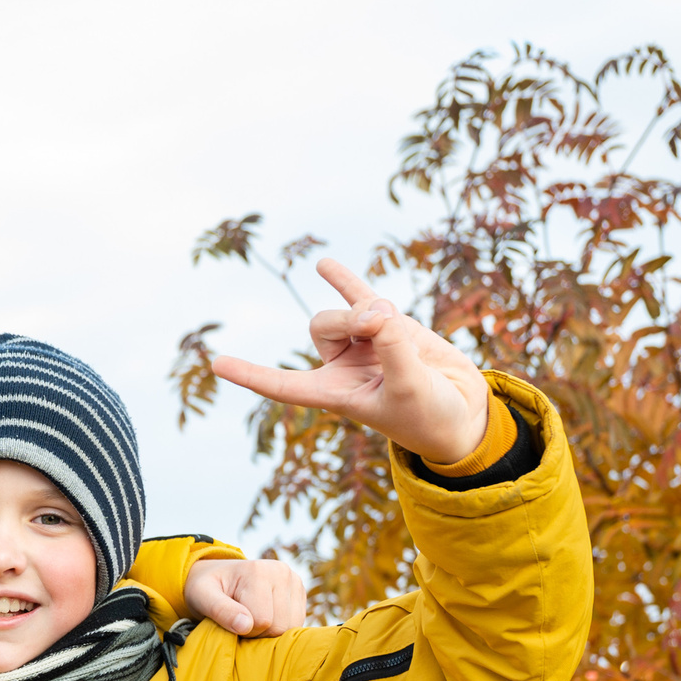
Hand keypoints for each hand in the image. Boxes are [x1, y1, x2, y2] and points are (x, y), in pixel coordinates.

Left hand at [185, 557, 305, 637]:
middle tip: (240, 621)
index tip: (230, 619)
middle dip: (257, 632)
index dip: (244, 630)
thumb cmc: (206, 588)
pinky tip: (264, 618)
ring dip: (269, 632)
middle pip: (279, 626)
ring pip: (291, 628)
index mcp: (259, 571)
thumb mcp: (202, 597)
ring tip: (251, 618)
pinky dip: (279, 629)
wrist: (217, 576)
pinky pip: (296, 625)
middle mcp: (283, 572)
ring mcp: (295, 581)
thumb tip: (245, 626)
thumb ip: (220, 610)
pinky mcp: (300, 592)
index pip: (262, 621)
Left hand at [211, 260, 489, 463]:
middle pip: (320, 327)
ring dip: (365, 308)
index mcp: (334, 394)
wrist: (463, 410)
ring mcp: (364, 342)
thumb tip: (375, 309)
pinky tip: (322, 264)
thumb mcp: (409, 386)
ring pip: (343, 311)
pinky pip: (357, 294)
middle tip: (381, 328)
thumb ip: (392, 346)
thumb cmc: (430, 416)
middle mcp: (342, 367)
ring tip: (391, 321)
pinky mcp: (388, 324)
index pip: (283, 384)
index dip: (252, 374)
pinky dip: (341, 279)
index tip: (216, 364)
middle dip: (348, 320)